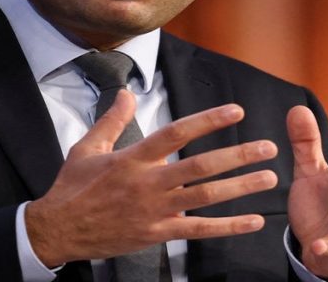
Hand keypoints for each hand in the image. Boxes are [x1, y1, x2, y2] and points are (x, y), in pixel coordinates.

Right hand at [26, 90, 278, 266]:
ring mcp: (154, 211)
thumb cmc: (73, 187)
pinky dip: (228, 227)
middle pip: (200, 166)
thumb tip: (126, 92)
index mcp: (132, 159)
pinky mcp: (156, 234)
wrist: (58, 230)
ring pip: (205, 198)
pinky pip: (198, 231)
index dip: (207, 121)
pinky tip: (253, 221)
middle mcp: (147, 183)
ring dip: (240, 187)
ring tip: (268, 177)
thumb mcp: (87, 147)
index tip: (235, 111)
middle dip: (237, 156)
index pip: (176, 134)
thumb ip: (112, 119)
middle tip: (267, 147)